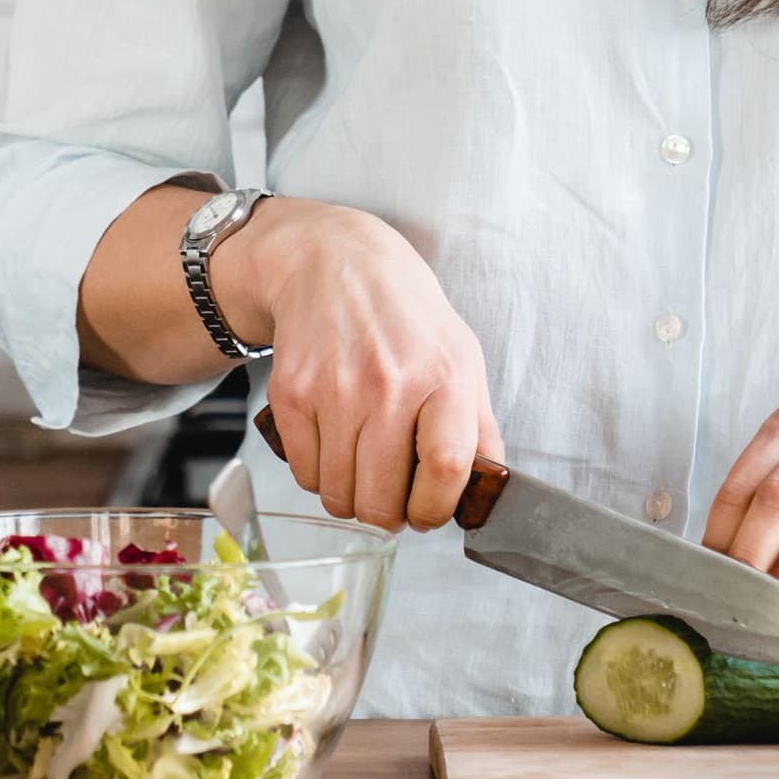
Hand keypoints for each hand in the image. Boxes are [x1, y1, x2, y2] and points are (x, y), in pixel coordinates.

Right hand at [224, 200, 500, 533]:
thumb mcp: (463, 357)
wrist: (337, 264)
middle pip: (382, 500)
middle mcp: (389, 385)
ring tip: (361, 467)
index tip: (427, 512)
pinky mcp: (291, 394)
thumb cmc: (406, 316)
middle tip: (390, 497)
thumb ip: (480, 428)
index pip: (446, 469)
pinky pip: (303, 474)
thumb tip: (487, 494)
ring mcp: (335, 391)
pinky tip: (332, 443)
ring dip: (351, 496)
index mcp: (445, 378)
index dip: (435, 509)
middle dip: (388, 514)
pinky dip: (317, 474)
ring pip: (338, 495)